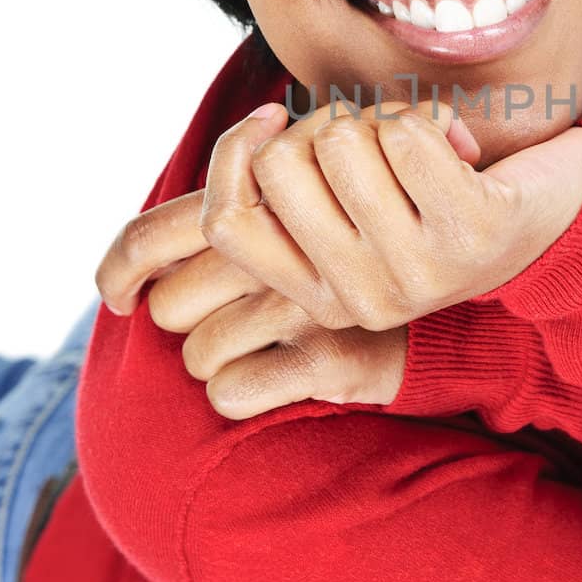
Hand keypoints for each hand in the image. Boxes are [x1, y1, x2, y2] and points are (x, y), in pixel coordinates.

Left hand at [95, 194, 409, 417]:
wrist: (463, 270)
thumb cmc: (371, 229)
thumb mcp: (313, 191)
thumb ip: (247, 199)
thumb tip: (162, 258)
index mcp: (261, 204)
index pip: (153, 235)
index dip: (118, 269)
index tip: (118, 296)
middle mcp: (279, 248)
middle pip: (169, 305)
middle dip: (189, 318)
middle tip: (228, 311)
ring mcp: (303, 304)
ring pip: (199, 354)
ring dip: (219, 358)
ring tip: (259, 343)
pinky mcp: (329, 356)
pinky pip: (235, 391)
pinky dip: (244, 390)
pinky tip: (274, 376)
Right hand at [98, 95, 581, 333]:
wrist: (564, 221)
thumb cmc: (445, 194)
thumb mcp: (359, 204)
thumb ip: (290, 188)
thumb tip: (246, 139)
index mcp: (323, 297)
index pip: (229, 224)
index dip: (236, 158)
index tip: (274, 121)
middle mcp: (361, 298)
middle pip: (282, 168)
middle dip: (326, 128)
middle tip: (380, 147)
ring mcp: (416, 272)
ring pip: (341, 141)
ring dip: (383, 120)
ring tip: (427, 154)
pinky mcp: (470, 234)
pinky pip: (405, 133)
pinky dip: (431, 119)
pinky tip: (463, 153)